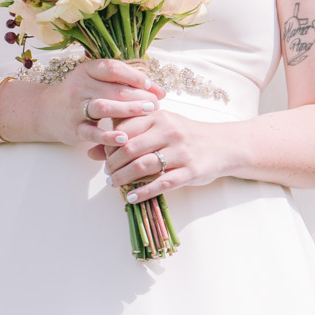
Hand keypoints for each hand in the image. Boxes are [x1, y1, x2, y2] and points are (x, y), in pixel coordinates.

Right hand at [37, 59, 160, 153]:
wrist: (46, 111)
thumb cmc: (80, 96)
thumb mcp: (95, 82)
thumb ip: (122, 83)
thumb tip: (158, 90)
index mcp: (87, 70)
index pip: (114, 69)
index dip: (136, 77)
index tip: (153, 87)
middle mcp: (80, 86)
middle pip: (114, 89)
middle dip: (139, 96)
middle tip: (156, 104)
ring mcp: (75, 108)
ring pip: (103, 106)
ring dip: (128, 110)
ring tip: (147, 113)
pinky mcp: (74, 128)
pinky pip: (92, 133)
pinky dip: (108, 136)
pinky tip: (125, 139)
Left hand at [101, 108, 229, 198]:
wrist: (222, 145)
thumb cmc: (185, 135)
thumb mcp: (159, 128)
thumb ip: (128, 135)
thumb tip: (92, 151)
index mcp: (159, 117)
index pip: (124, 129)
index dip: (109, 145)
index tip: (104, 156)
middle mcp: (169, 132)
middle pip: (129, 148)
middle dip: (112, 164)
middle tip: (107, 173)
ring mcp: (181, 152)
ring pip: (143, 166)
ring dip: (123, 178)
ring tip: (114, 184)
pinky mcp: (190, 172)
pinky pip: (162, 184)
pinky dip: (143, 192)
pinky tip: (132, 197)